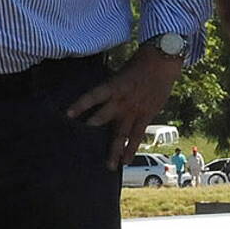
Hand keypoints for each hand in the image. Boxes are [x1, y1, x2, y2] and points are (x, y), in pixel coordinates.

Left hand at [65, 49, 184, 169]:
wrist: (162, 63)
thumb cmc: (138, 65)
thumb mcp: (119, 74)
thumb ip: (110, 89)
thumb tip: (98, 101)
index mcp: (112, 87)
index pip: (92, 97)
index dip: (80, 105)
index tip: (67, 114)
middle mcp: (121, 101)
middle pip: (103, 119)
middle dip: (91, 130)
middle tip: (79, 144)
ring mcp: (134, 111)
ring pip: (121, 134)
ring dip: (114, 151)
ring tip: (108, 166)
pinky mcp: (146, 116)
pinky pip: (137, 136)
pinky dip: (132, 148)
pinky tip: (126, 161)